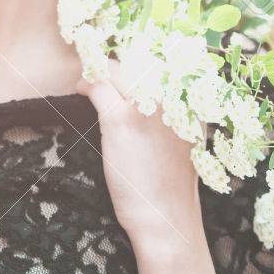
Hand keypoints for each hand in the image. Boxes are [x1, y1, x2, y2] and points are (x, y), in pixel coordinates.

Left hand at [75, 69, 207, 254]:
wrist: (166, 215)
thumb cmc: (174, 182)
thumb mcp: (187, 138)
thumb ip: (176, 110)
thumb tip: (153, 88)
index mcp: (191, 98)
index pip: (161, 61)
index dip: (139, 58)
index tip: (124, 61)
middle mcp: (171, 94)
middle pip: (137, 60)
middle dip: (118, 63)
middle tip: (103, 67)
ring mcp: (145, 104)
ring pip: (115, 69)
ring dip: (100, 71)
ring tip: (90, 77)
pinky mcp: (120, 118)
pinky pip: (98, 86)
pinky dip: (86, 84)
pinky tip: (82, 89)